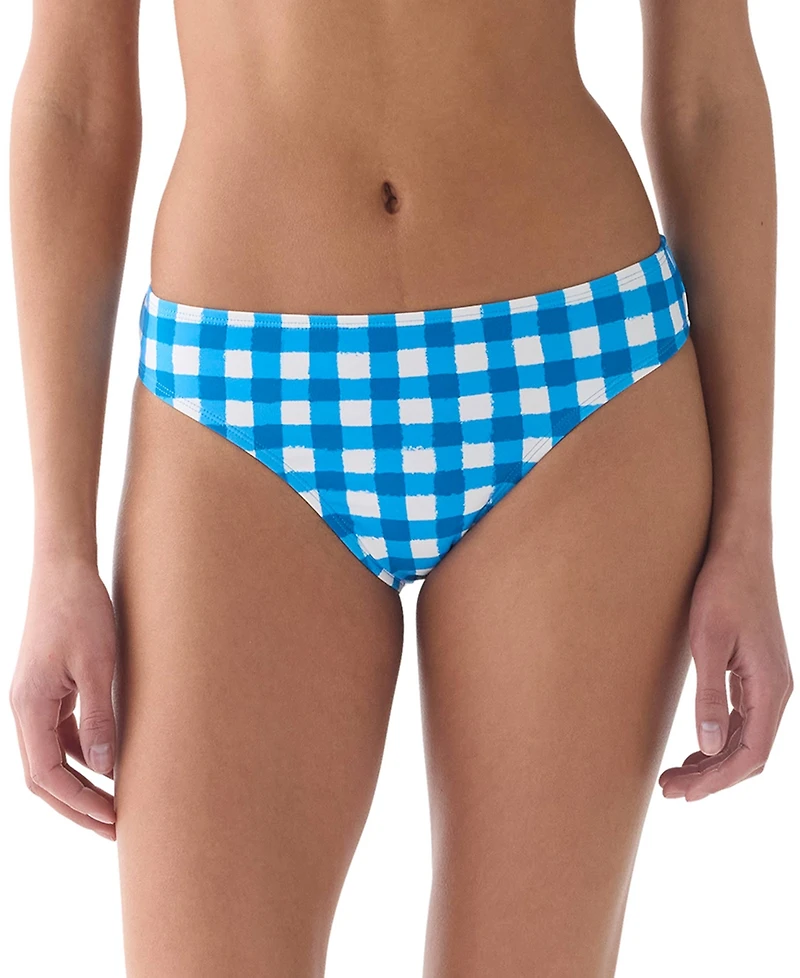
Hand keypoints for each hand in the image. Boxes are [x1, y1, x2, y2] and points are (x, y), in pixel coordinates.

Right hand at [9, 555, 117, 839]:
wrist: (65, 568)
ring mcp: (35, 699)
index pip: (47, 776)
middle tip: (116, 826)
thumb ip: (99, 718)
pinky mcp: (48, 688)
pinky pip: (60, 734)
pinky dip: (82, 754)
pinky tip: (110, 760)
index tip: (113, 819)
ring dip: (81, 783)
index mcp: (30, 707)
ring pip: (51, 758)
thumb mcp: (97, 664)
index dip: (79, 804)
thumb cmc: (81, 610)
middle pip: (44, 777)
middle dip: (78, 806)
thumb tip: (106, 769)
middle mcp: (25, 709)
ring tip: (116, 802)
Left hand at [659, 541, 792, 800]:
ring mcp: (769, 682)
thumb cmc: (722, 590)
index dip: (717, 780)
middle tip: (668, 789)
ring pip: (746, 738)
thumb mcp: (708, 643)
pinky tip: (695, 747)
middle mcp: (776, 690)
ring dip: (714, 761)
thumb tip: (709, 748)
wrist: (739, 551)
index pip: (750, 754)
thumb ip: (709, 696)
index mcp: (771, 688)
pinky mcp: (756, 671)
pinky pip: (744, 719)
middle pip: (749, 753)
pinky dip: (720, 739)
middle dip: (711, 777)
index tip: (684, 794)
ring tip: (675, 776)